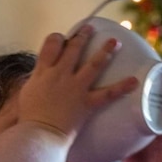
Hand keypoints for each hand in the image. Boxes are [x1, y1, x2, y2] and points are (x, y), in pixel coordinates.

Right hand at [17, 25, 139, 140]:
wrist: (39, 133)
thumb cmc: (29, 117)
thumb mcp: (27, 92)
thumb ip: (36, 79)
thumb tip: (41, 74)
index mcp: (43, 71)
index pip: (51, 45)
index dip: (58, 38)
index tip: (63, 39)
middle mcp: (61, 74)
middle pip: (74, 48)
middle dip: (83, 36)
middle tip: (90, 28)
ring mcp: (76, 87)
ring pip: (94, 64)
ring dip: (106, 51)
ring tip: (115, 42)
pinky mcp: (87, 102)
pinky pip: (108, 93)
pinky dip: (122, 87)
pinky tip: (134, 81)